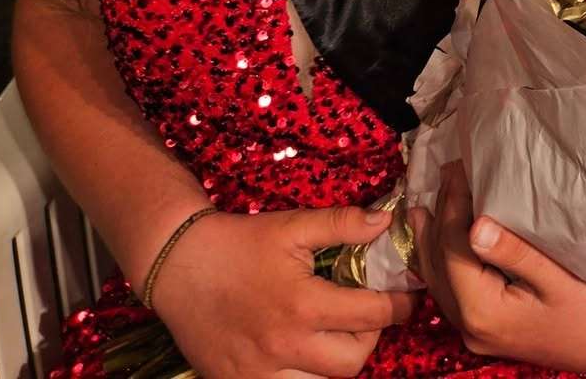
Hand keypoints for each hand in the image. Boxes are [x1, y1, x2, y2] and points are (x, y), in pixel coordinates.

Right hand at [152, 205, 415, 378]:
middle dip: (369, 338)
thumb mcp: (294, 226)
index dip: (400, 305)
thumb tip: (386, 222)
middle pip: (352, 362)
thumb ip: (343, 224)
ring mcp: (257, 372)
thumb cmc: (239, 243)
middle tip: (364, 316)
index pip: (373, 316)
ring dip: (334, 362)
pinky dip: (301, 378)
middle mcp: (283, 346)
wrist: (178, 265)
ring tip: (331, 335)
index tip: (407, 297)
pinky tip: (302, 354)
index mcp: (302, 305)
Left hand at [412, 163, 585, 371]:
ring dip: (434, 240)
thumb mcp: (558, 278)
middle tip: (442, 172)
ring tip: (426, 205)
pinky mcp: (485, 330)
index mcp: (485, 311)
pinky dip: (445, 261)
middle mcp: (471, 326)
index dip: (453, 203)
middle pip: (439, 263)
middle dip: (438, 216)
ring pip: (439, 280)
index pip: (454, 247)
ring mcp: (476, 332)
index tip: (458, 166)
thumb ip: (515, 253)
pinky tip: (446, 243)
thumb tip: (475, 225)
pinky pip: (452, 290)